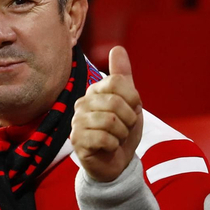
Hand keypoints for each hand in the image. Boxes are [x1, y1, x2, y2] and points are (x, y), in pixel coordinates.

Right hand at [72, 46, 142, 181]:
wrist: (116, 162)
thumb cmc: (121, 130)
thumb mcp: (129, 102)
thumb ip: (123, 76)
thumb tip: (117, 48)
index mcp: (94, 90)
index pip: (117, 82)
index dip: (132, 99)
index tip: (132, 110)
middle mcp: (82, 103)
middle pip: (115, 102)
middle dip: (128, 119)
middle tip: (124, 128)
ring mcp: (77, 122)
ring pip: (110, 121)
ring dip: (122, 134)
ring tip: (117, 138)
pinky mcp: (77, 141)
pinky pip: (104, 138)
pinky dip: (114, 145)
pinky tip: (109, 147)